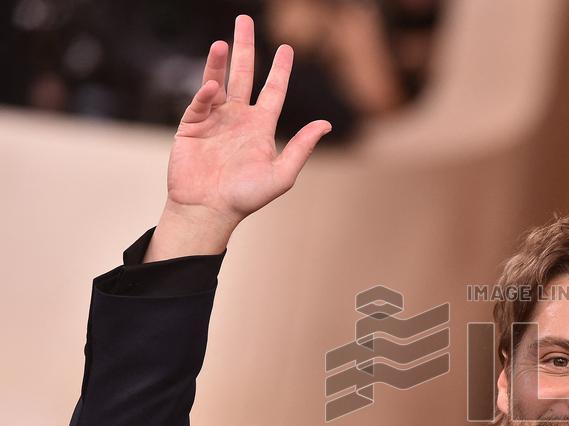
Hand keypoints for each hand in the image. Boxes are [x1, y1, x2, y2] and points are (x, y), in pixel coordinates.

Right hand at [147, 15, 331, 261]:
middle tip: (243, 20)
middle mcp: (238, 118)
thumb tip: (325, 124)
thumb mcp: (282, 174)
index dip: (280, 70)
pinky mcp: (191, 126)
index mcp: (261, 127)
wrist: (209, 210)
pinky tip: (212, 85)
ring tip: (222, 41)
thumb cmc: (246, 197)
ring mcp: (214, 120)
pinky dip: (205, 92)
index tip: (287, 47)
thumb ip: (301, 147)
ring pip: (218, 81)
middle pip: (244, 75)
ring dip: (219, 61)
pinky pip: (199, 102)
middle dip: (245, 48)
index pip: (273, 91)